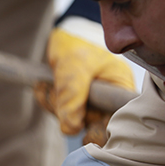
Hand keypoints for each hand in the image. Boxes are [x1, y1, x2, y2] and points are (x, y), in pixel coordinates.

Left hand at [34, 19, 135, 144]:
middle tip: (56, 94)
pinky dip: (49, 99)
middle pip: (89, 125)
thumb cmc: (80, 44)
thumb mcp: (76, 66)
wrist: (67, 32)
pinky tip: (45, 85)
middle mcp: (108, 101)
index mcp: (120, 91)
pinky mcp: (75, 101)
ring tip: (50, 83)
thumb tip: (70, 128)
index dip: (100, 132)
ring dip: (55, 103)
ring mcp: (91, 102)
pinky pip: (59, 111)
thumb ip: (73, 95)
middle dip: (67, 112)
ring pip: (70, 119)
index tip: (83, 130)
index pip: (116, 124)